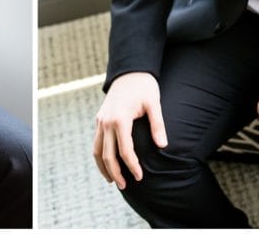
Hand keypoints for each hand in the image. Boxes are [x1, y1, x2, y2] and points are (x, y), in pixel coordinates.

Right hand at [93, 72, 166, 189]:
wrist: (129, 71)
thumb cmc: (144, 86)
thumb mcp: (154, 103)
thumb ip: (158, 125)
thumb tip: (163, 146)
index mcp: (120, 118)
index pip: (125, 150)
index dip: (132, 166)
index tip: (140, 177)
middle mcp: (106, 121)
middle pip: (107, 155)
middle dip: (115, 173)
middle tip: (125, 186)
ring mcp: (100, 120)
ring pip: (96, 150)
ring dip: (103, 167)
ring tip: (113, 181)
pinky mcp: (99, 119)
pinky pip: (96, 142)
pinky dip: (100, 155)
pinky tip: (108, 164)